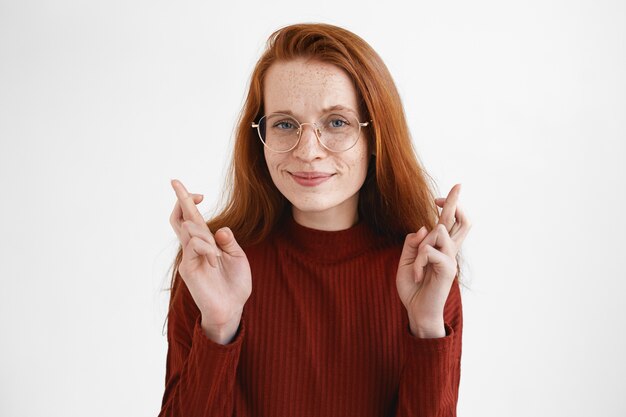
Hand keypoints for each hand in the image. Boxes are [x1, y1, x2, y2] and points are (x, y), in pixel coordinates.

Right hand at [169, 179, 251, 343]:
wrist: (232, 308)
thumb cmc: (235, 284)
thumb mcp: (237, 256)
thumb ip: (229, 241)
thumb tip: (220, 228)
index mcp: (206, 243)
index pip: (192, 218)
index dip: (189, 202)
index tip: (199, 193)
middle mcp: (194, 248)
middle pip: (179, 219)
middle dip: (180, 199)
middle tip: (177, 183)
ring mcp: (189, 257)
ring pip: (187, 229)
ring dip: (204, 234)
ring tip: (218, 255)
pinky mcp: (188, 268)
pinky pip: (193, 247)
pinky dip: (206, 248)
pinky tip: (215, 260)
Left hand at [396, 184, 470, 337]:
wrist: (417, 312)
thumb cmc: (412, 287)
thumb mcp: (405, 261)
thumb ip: (412, 243)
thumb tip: (423, 227)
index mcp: (439, 248)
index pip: (449, 222)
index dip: (449, 205)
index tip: (440, 197)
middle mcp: (448, 251)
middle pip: (460, 221)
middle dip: (457, 201)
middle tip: (458, 186)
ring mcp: (450, 259)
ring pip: (439, 231)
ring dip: (421, 246)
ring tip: (415, 268)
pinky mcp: (448, 269)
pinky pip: (429, 251)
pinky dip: (417, 261)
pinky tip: (415, 274)